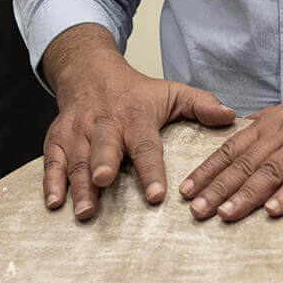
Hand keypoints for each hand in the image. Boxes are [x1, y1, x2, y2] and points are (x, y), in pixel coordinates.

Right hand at [42, 47, 235, 220]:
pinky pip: (52, 160)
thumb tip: (231, 117)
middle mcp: (105, 124)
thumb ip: (200, 104)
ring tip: (84, 211)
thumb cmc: (134, 92)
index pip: (145, 145)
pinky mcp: (58, 138)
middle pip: (103, 146)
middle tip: (103, 183)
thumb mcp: (170, 92)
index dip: (151, 170)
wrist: (88, 71)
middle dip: (101, 165)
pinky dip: (51, 181)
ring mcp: (78, 131)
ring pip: (77, 159)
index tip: (156, 195)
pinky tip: (54, 203)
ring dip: (78, 185)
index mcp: (135, 116)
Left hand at [179, 71, 282, 221]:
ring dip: (245, 195)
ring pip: (269, 171)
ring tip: (224, 214)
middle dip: (217, 187)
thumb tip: (242, 133)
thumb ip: (269, 126)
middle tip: (195, 210)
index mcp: (272, 122)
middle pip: (244, 162)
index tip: (186, 189)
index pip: (232, 147)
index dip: (208, 169)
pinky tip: (273, 210)